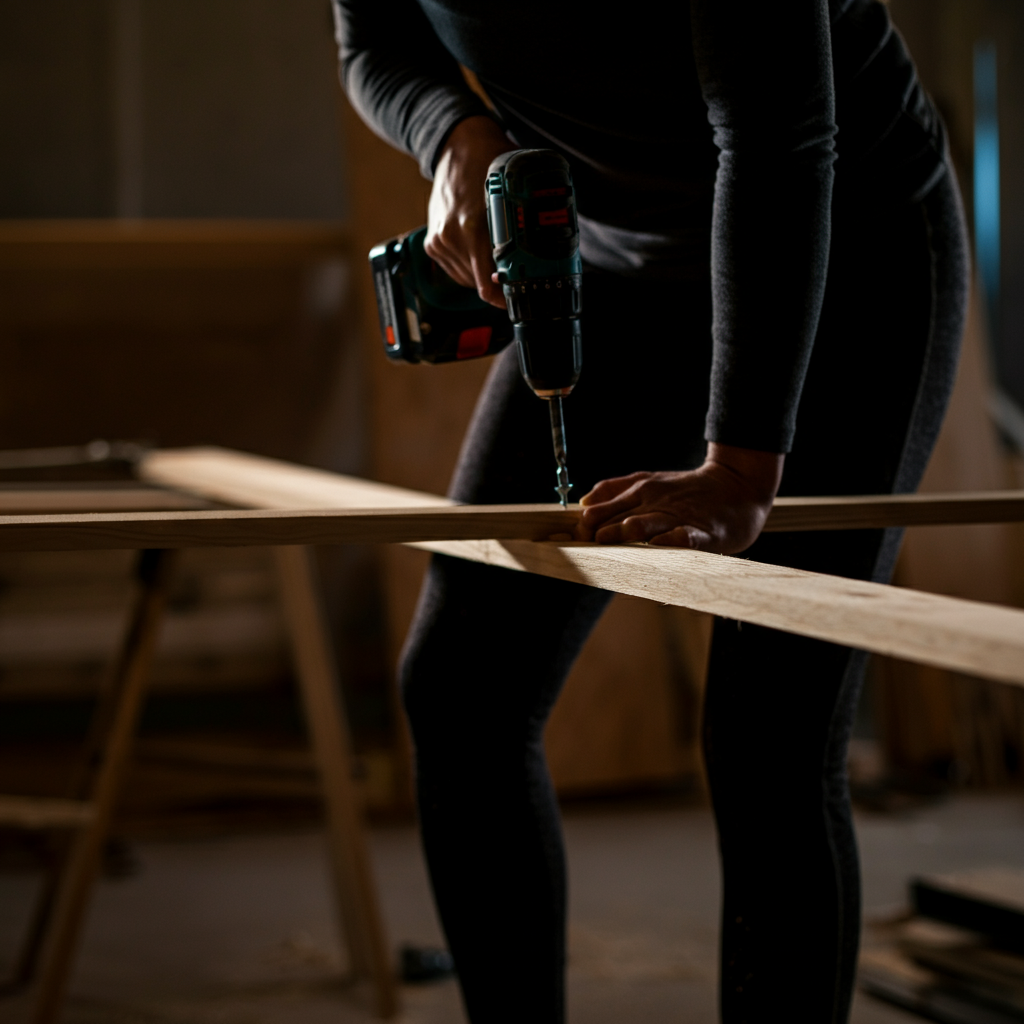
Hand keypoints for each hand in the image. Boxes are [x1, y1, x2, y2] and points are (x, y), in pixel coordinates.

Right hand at [425, 116, 514, 308]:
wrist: (456, 145)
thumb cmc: (489, 163)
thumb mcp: (514, 191)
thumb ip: (525, 224)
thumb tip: (547, 255)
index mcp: (472, 229)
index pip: (486, 286)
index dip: (504, 297)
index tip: (519, 297)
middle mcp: (451, 239)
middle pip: (478, 285)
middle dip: (497, 282)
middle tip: (515, 272)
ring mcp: (439, 241)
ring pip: (466, 279)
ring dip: (482, 275)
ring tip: (496, 256)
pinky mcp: (431, 243)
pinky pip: (454, 270)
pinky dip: (469, 267)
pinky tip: (479, 251)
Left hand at [576, 443, 784, 551]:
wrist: (737, 485)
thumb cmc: (688, 490)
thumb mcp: (650, 480)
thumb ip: (615, 489)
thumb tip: (583, 503)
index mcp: (639, 492)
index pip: (601, 511)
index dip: (584, 528)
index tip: (570, 540)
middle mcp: (655, 504)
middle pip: (619, 519)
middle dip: (601, 534)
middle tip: (585, 546)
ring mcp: (679, 517)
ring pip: (648, 524)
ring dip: (631, 530)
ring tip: (617, 537)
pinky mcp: (705, 532)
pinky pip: (686, 537)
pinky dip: (673, 540)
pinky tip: (662, 545)